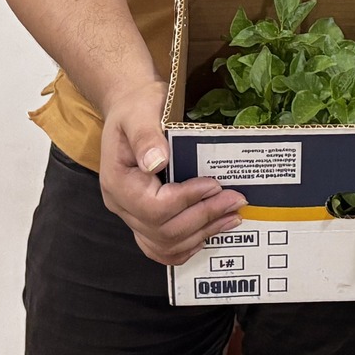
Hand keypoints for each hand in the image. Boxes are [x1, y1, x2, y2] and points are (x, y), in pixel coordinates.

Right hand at [97, 79, 245, 264]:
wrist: (130, 108)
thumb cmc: (136, 107)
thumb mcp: (140, 112)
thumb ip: (146, 136)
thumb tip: (157, 162)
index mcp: (118, 181)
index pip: (154, 207)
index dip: (187, 200)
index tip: (214, 184)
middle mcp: (121, 205)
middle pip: (163, 230)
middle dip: (204, 217)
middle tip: (236, 200)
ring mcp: (132, 216)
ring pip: (165, 244)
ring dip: (202, 233)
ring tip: (232, 216)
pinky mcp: (144, 220)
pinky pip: (162, 247)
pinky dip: (188, 245)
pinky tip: (211, 231)